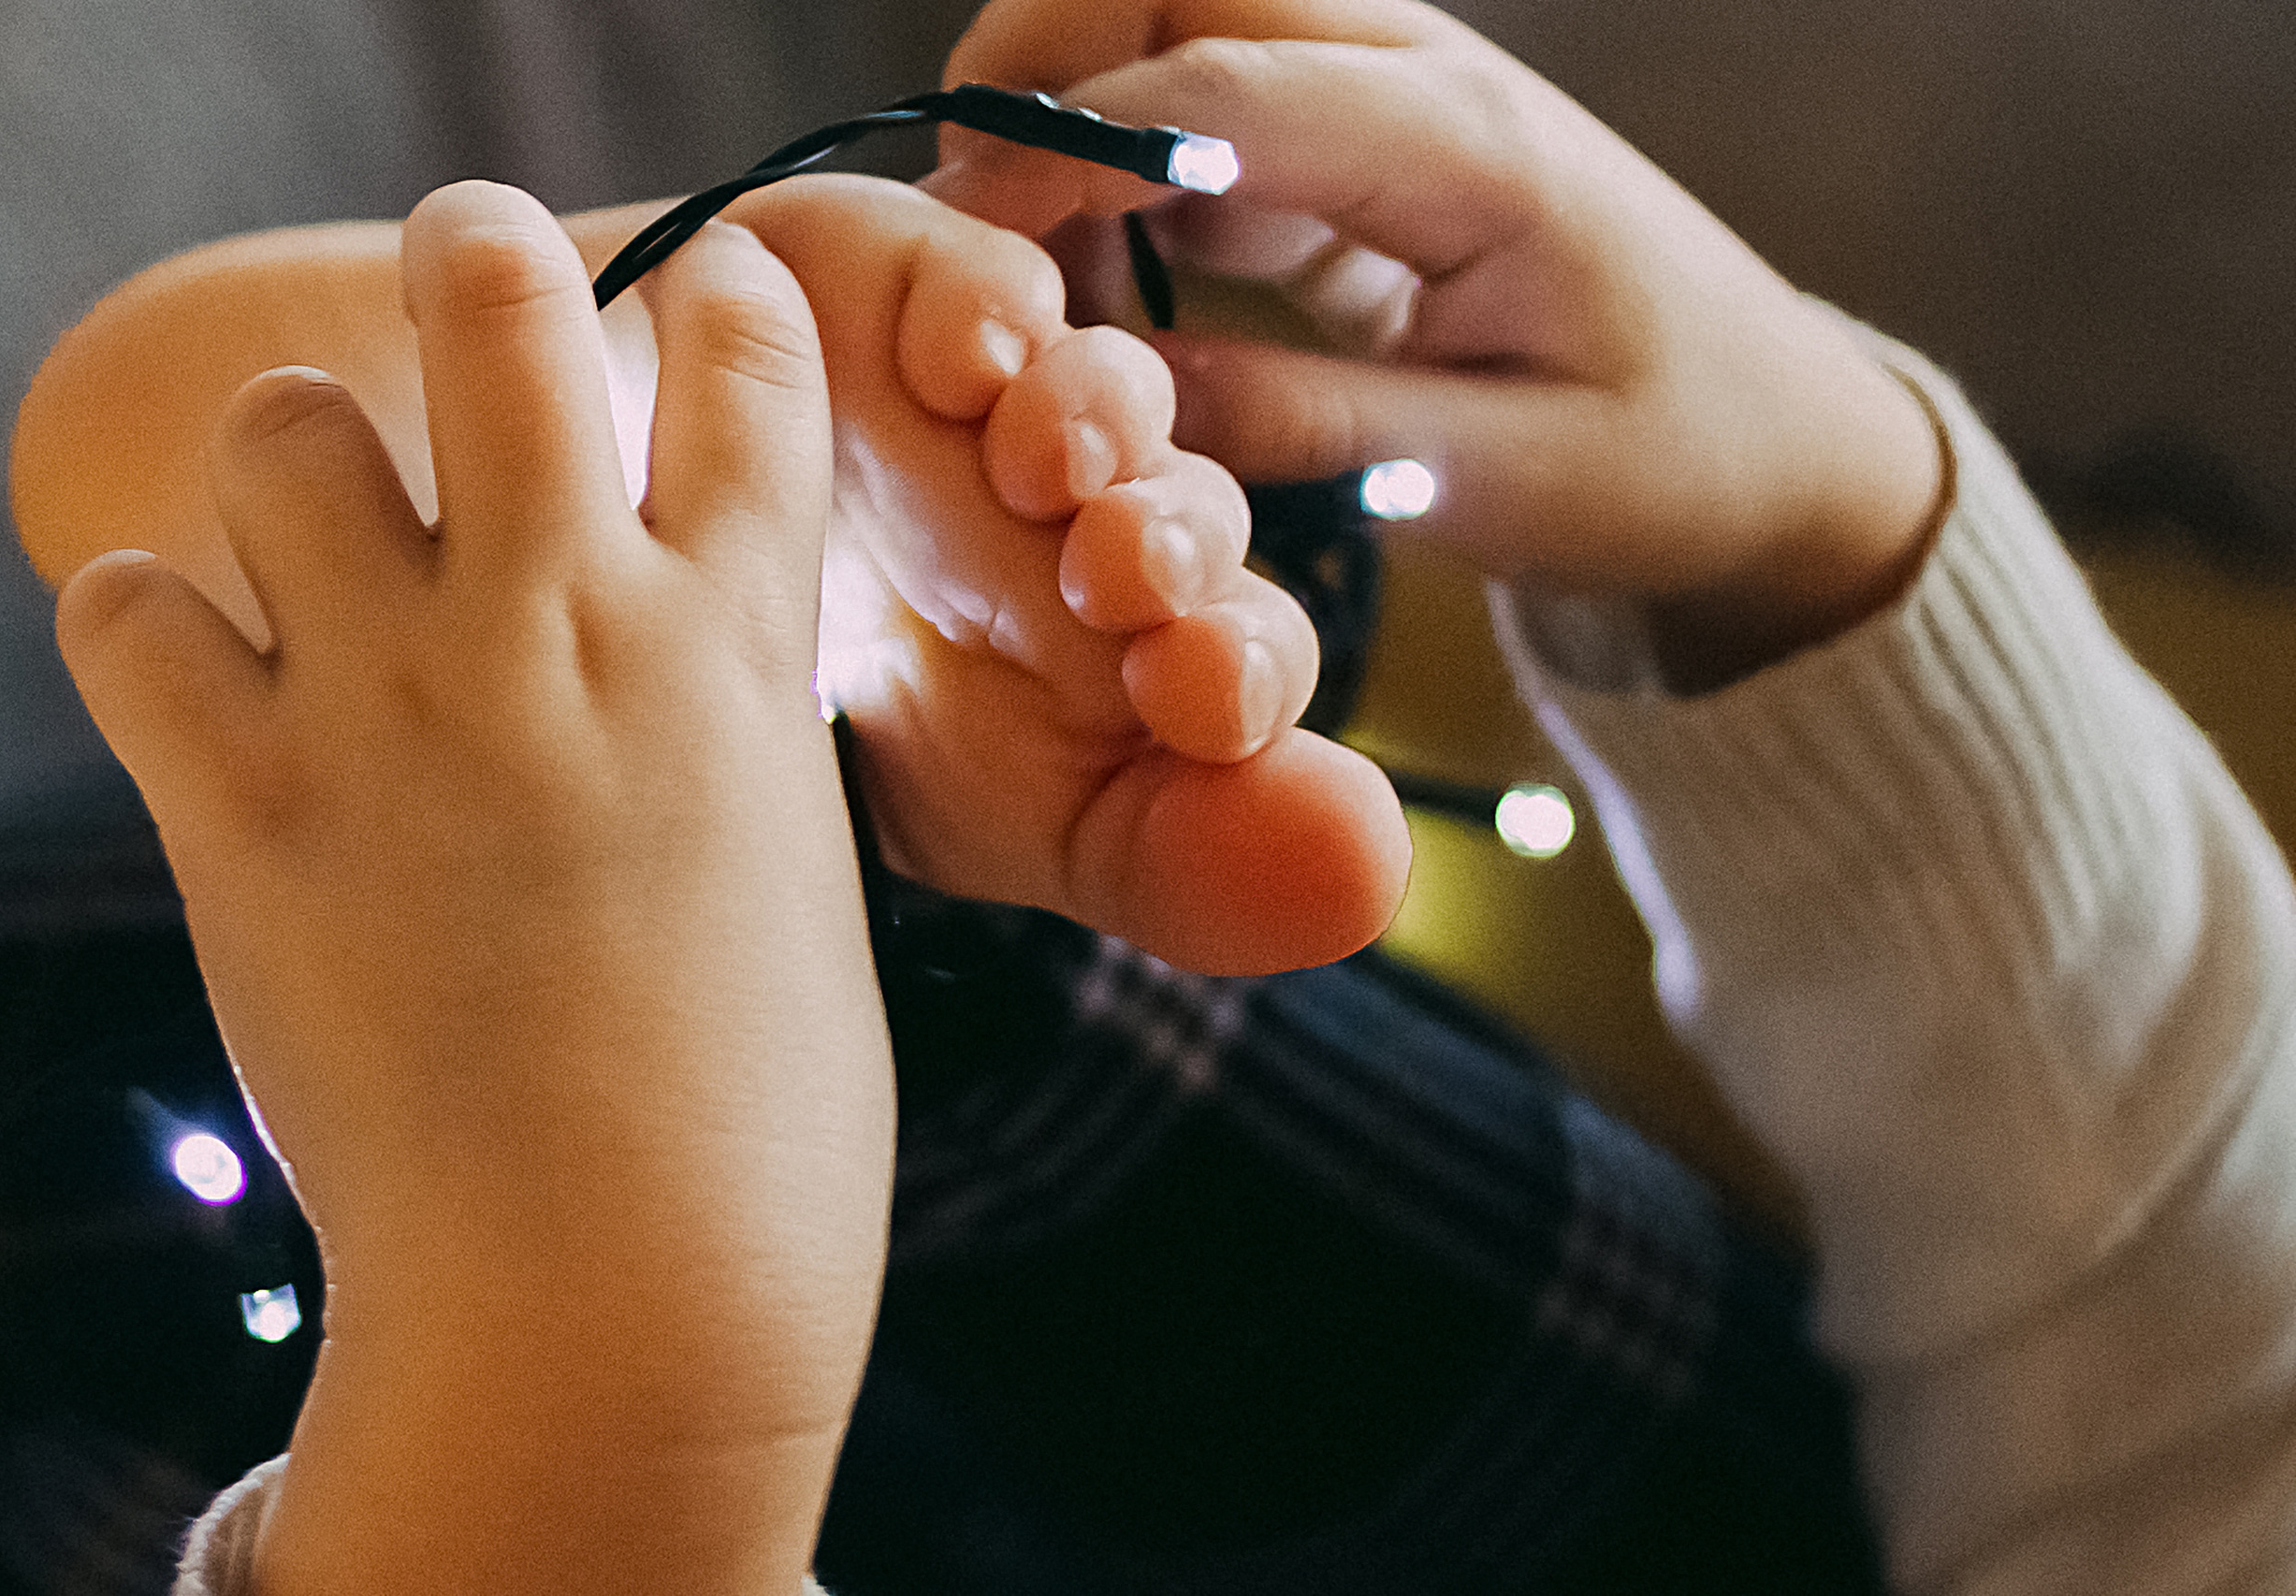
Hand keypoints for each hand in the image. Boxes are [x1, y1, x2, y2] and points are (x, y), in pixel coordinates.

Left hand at [55, 182, 887, 1595]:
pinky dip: (152, 629)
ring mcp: (399, 704)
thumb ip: (705, 713)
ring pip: (283, 426)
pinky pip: (124, 610)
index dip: (718, 291)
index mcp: (735, 647)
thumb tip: (630, 631)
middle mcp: (565, 629)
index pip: (747, 359)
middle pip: (497, 297)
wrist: (616, 1288)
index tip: (691, 294)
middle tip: (471, 276)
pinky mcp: (246, 803)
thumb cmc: (747, 1105)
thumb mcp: (779, 860)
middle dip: (479, 252)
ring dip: (299, 465)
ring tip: (320, 553)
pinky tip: (211, 689)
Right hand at [721, 176, 1408, 973]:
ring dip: (1097, 416)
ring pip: (1103, 385)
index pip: (1243, 653)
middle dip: (1173, 538)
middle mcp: (1100, 522)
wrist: (608, 614)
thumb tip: (1366, 884)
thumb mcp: (998, 831)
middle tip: (1127, 575)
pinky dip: (986, 303)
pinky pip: (981, 273)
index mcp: (1140, 658)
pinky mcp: (914, 283)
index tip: (1201, 699)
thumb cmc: (826, 728)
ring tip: (1047, 460)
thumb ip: (1181, 863)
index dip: (1240, 667)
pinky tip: (968, 359)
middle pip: (1185, 510)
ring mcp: (1012, 404)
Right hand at [928, 0, 1946, 687]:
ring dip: (1071, 99)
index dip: (1070, 150)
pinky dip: (1121, 157)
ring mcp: (1392, 88)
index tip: (968, 240)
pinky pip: (1206, 95)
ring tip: (1034, 266)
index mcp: (1470, 153)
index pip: (1224, 96)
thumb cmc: (1665, 461)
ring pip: (1179, 9)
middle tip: (970, 214)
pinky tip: (1106, 276)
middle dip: (1042, 58)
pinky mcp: (1365, 131)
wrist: (1775, 429)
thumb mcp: (1502, 484)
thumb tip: (1125, 389)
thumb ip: (1312, 427)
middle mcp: (1423, 76)